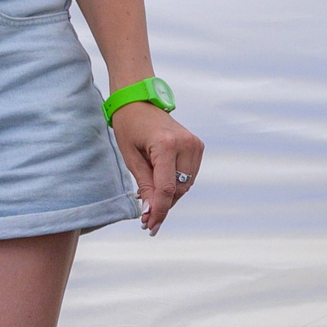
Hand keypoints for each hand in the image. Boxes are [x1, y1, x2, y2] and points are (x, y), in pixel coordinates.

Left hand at [110, 102, 204, 234]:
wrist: (140, 100)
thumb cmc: (129, 124)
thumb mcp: (130, 156)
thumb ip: (143, 184)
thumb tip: (149, 210)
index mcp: (166, 145)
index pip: (166, 188)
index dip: (159, 210)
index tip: (150, 225)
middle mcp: (186, 144)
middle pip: (178, 189)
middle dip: (163, 206)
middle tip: (147, 219)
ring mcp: (195, 145)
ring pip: (185, 185)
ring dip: (170, 197)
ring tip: (151, 202)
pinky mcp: (197, 146)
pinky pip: (189, 175)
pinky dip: (176, 185)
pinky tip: (161, 187)